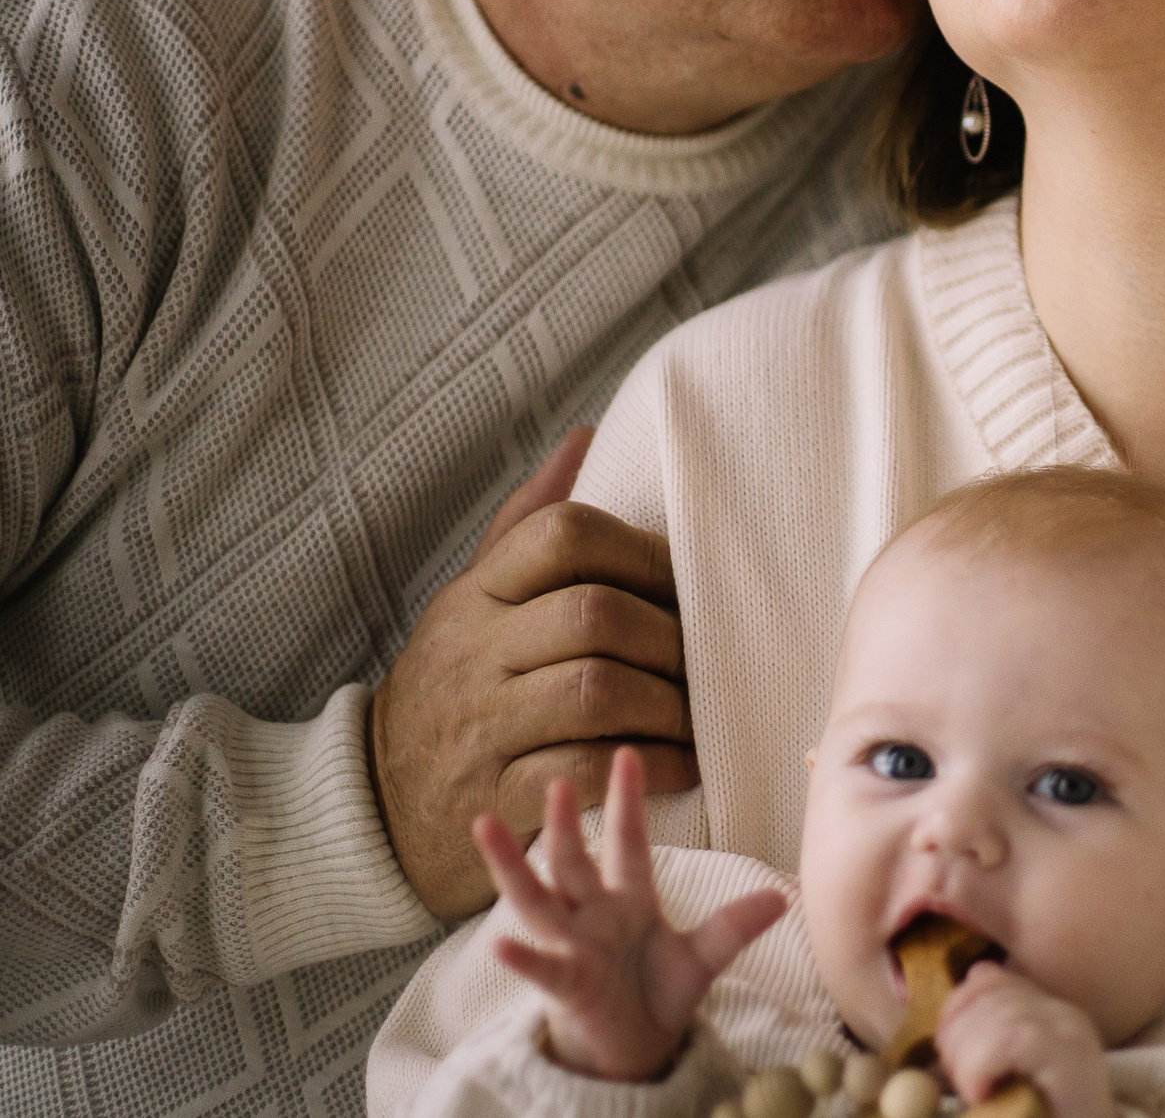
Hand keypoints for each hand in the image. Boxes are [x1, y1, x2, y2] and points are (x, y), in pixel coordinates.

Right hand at [373, 429, 699, 917]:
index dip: (643, 552)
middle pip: (593, 614)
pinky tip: (685, 766)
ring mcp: (480, 727)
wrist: (375, 805)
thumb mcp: (472, 600)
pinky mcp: (493, 798)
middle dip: (669, 637)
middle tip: (711, 660)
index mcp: (475, 594)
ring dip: (669, 704)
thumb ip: (526, 522)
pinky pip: (582, 771)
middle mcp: (472, 653)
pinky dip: (648, 765)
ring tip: (702, 714)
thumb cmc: (456, 686)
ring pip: (594, 692)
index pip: (562, 533)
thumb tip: (586, 437)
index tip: (686, 584)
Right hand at [478, 746, 785, 1082]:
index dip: (627, 800)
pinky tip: (501, 942)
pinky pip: (543, 969)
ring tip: (485, 825)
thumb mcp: (701, 957)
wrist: (635, 1047)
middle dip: (566, 823)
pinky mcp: (566, 987)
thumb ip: (733, 927)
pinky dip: (523, 958)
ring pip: (539, 900)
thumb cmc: (656, 992)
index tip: (627, 754)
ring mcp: (574, 947)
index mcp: (629, 898)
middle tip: (560, 782)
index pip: (628, 841)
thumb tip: (782, 897)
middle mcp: (593, 915)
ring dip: (512, 866)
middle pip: (574, 861)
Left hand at [938, 961, 1111, 1117]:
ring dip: (966, 1058)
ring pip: (996, 1017)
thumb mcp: (1010, 1077)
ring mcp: (1071, 1034)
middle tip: (959, 1082)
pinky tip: (982, 1095)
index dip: (955, 1008)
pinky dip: (980, 1068)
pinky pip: (1009, 1040)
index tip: (947, 1054)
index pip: (988, 978)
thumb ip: (991, 1033)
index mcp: (1046, 1014)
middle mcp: (1063, 1015)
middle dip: (955, 1036)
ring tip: (975, 1093)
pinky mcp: (1070, 1059)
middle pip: (988, 994)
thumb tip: (974, 974)